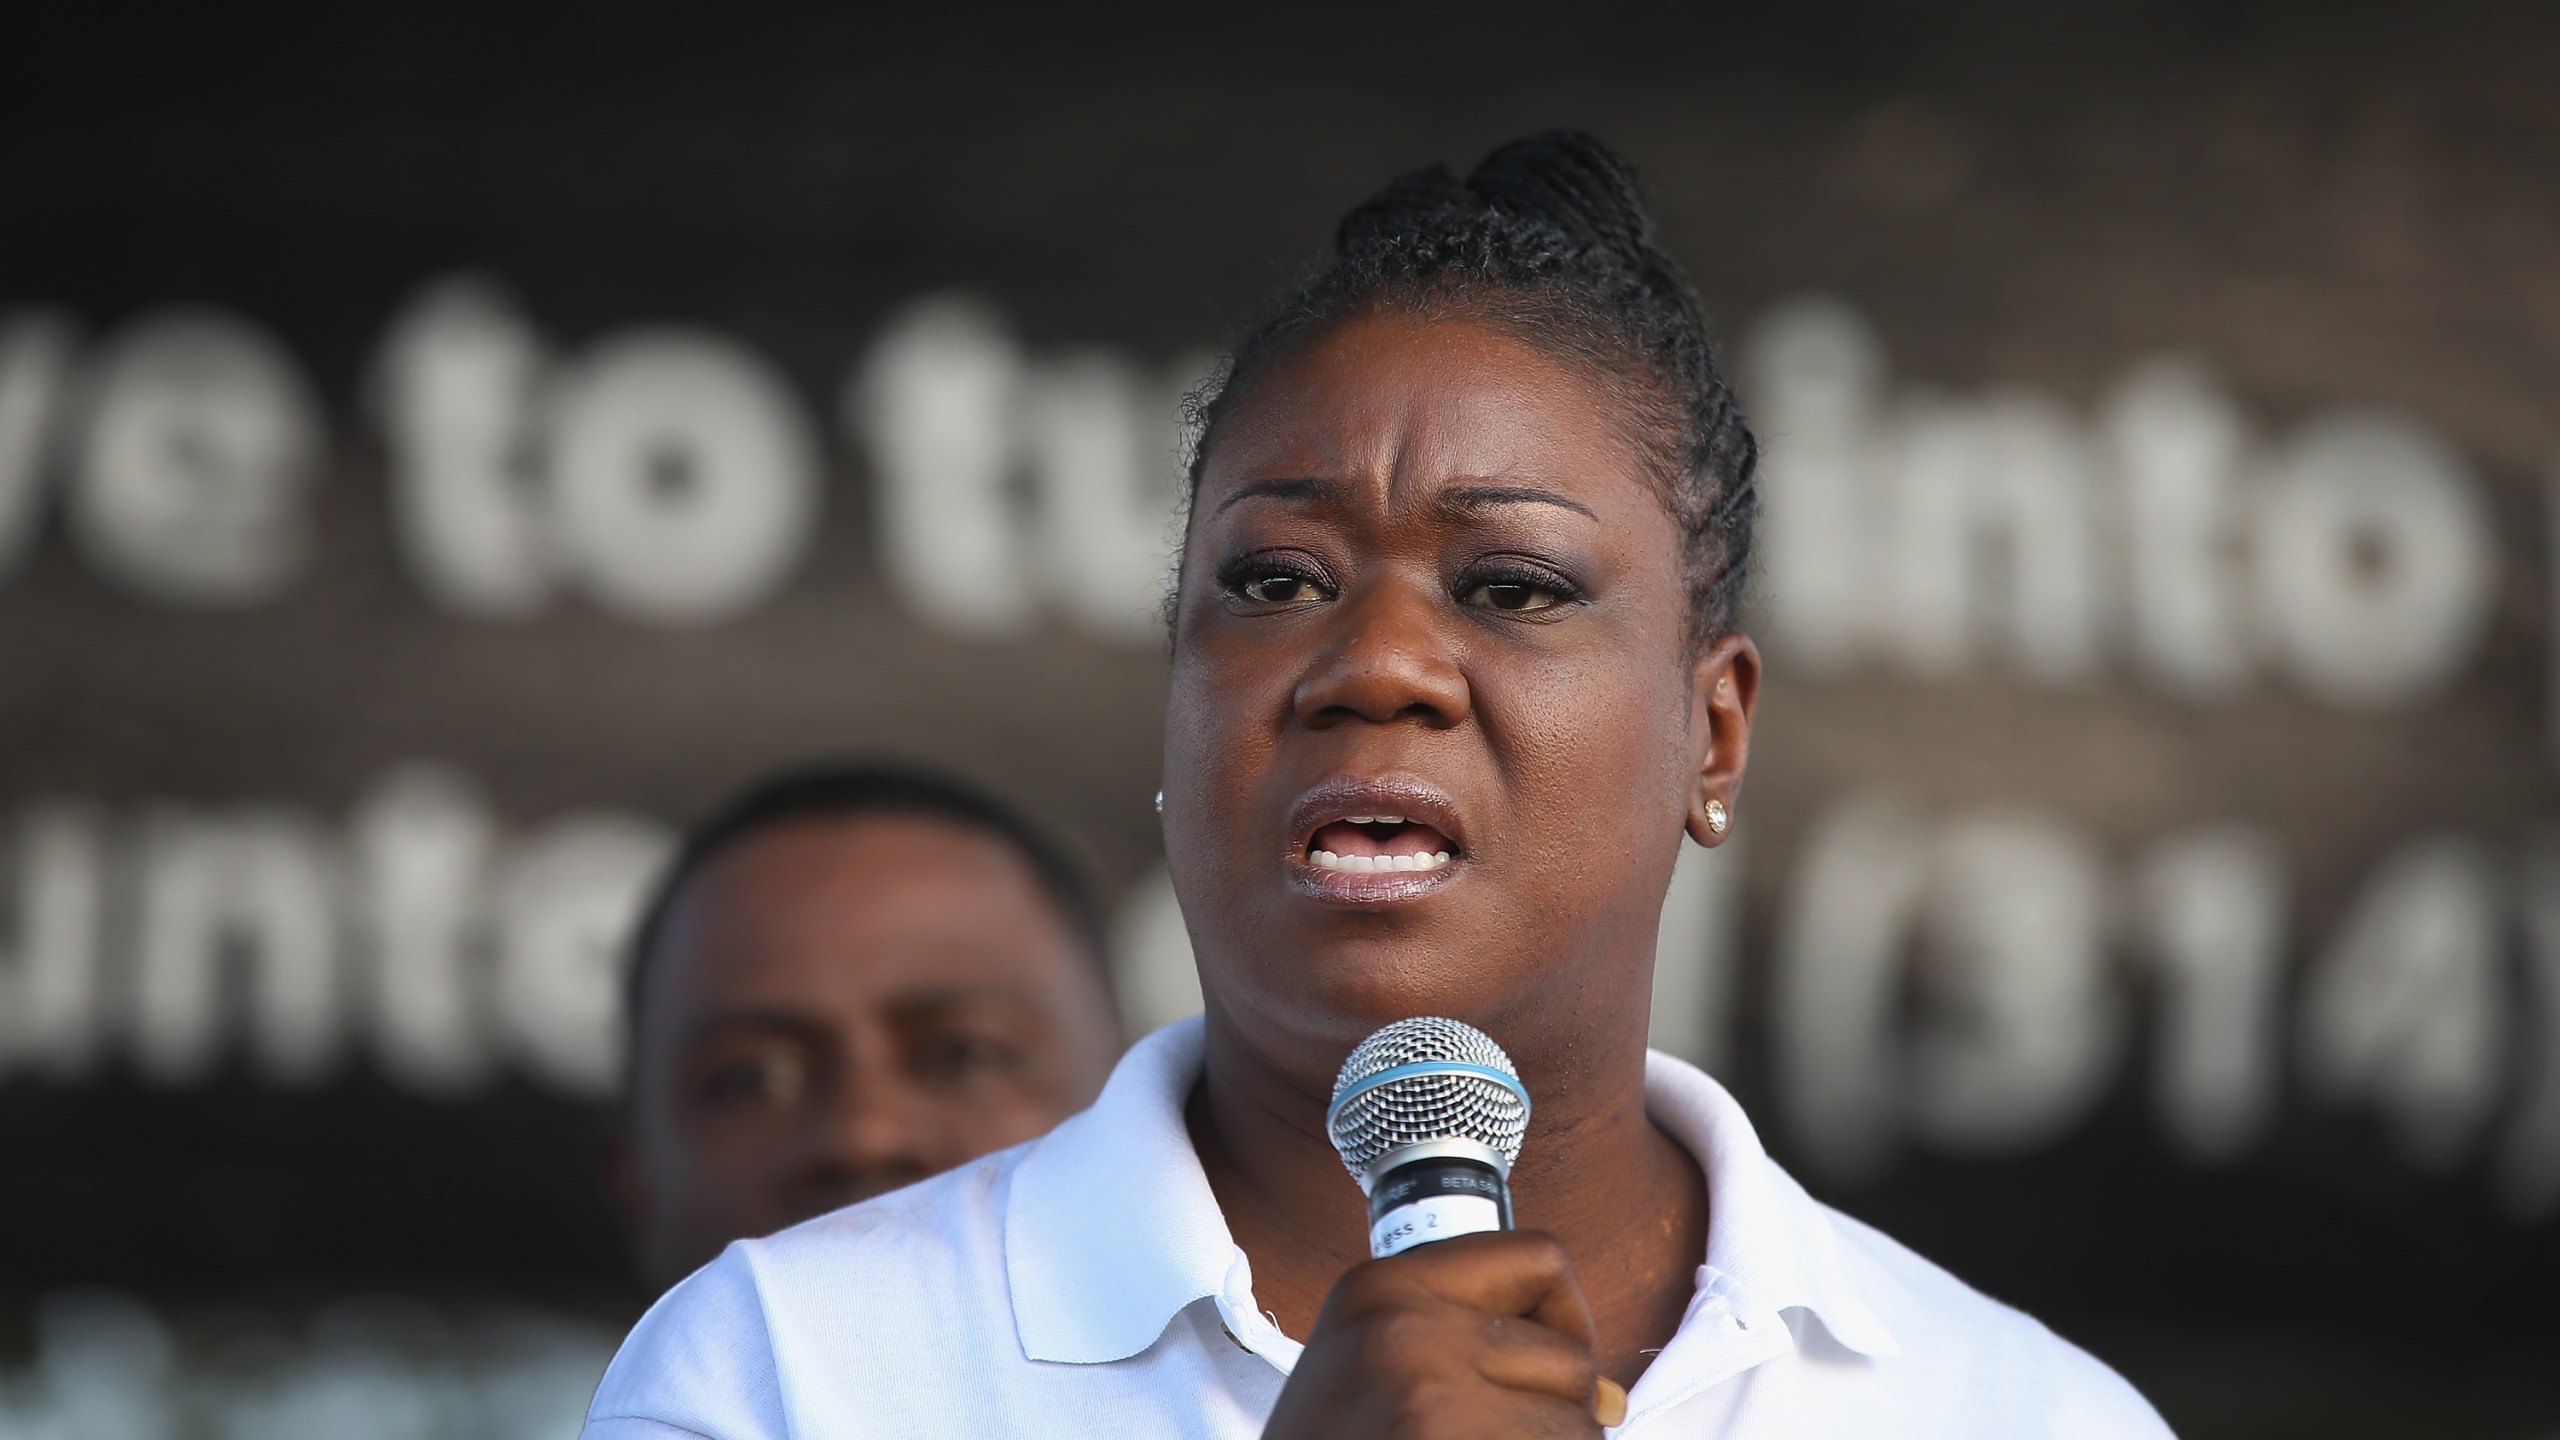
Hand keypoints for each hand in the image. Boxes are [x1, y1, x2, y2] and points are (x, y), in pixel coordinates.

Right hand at [1262, 1230, 1610, 1438]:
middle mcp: (1407, 1328)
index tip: (1543, 1369)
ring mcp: (1433, 1400)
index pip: (1540, 1259)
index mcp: (1381, 1288)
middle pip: (1571, 1359)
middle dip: (1553, 1414)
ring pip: (1579, 1429)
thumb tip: (1611, 1400)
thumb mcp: (1374, 1371)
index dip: (1565, 1319)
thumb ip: (1480, 1354)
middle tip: (1484, 1436)